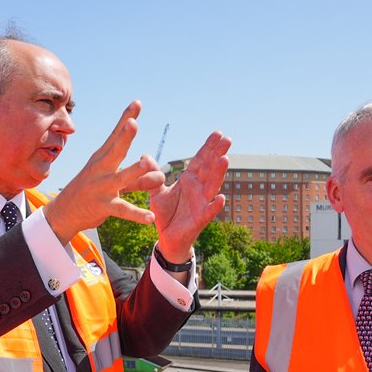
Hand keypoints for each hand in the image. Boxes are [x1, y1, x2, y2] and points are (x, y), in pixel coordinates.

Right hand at [42, 101, 166, 244]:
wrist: (64, 213)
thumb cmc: (91, 192)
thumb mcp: (114, 181)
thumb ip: (138, 178)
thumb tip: (159, 173)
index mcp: (103, 158)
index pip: (116, 135)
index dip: (126, 118)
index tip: (137, 102)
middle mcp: (101, 169)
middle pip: (116, 150)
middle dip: (125, 136)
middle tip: (133, 123)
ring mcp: (102, 187)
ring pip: (121, 178)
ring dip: (133, 171)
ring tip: (146, 164)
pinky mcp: (103, 206)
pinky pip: (122, 209)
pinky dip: (137, 214)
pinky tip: (150, 218)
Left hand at [150, 131, 230, 262]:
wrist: (167, 238)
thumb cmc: (165, 214)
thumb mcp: (156, 192)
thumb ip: (153, 175)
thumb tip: (145, 155)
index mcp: (189, 181)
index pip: (201, 161)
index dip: (208, 148)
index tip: (218, 133)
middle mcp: (198, 189)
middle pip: (210, 169)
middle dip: (218, 154)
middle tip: (227, 139)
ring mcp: (201, 203)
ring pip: (212, 187)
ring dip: (219, 174)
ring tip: (225, 160)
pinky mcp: (199, 220)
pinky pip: (208, 212)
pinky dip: (214, 206)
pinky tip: (220, 198)